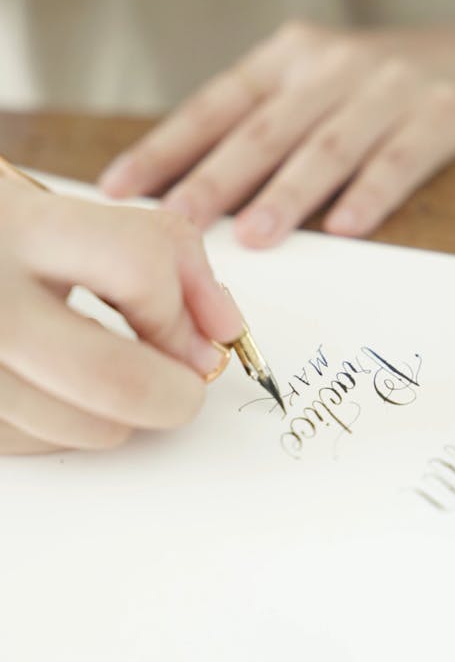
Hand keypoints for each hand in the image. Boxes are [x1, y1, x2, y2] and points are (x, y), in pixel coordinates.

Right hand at [0, 179, 241, 453]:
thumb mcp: (70, 218)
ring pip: (70, 427)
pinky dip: (60, 432)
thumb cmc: (1, 240)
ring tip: (109, 386)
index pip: (137, 265)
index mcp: (18, 223)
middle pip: (110, 376)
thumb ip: (167, 253)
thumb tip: (225, 333)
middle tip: (182, 395)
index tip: (194, 340)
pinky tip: (53, 394)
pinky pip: (24, 443)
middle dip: (171, 397)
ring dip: (116, 421)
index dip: (182, 314)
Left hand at [100, 24, 454, 245]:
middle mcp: (332, 66)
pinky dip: (370, 194)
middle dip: (215, 179)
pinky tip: (344, 228)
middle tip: (177, 223)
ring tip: (253, 236)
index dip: (165, 147)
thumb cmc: (370, 88)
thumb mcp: (308, 86)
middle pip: (263, 130)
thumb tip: (186, 192)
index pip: (214, 105)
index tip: (119, 187)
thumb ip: (259, 127)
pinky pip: (400, 159)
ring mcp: (388, 87)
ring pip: (327, 147)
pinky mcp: (440, 114)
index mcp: (287, 57)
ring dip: (287, 194)